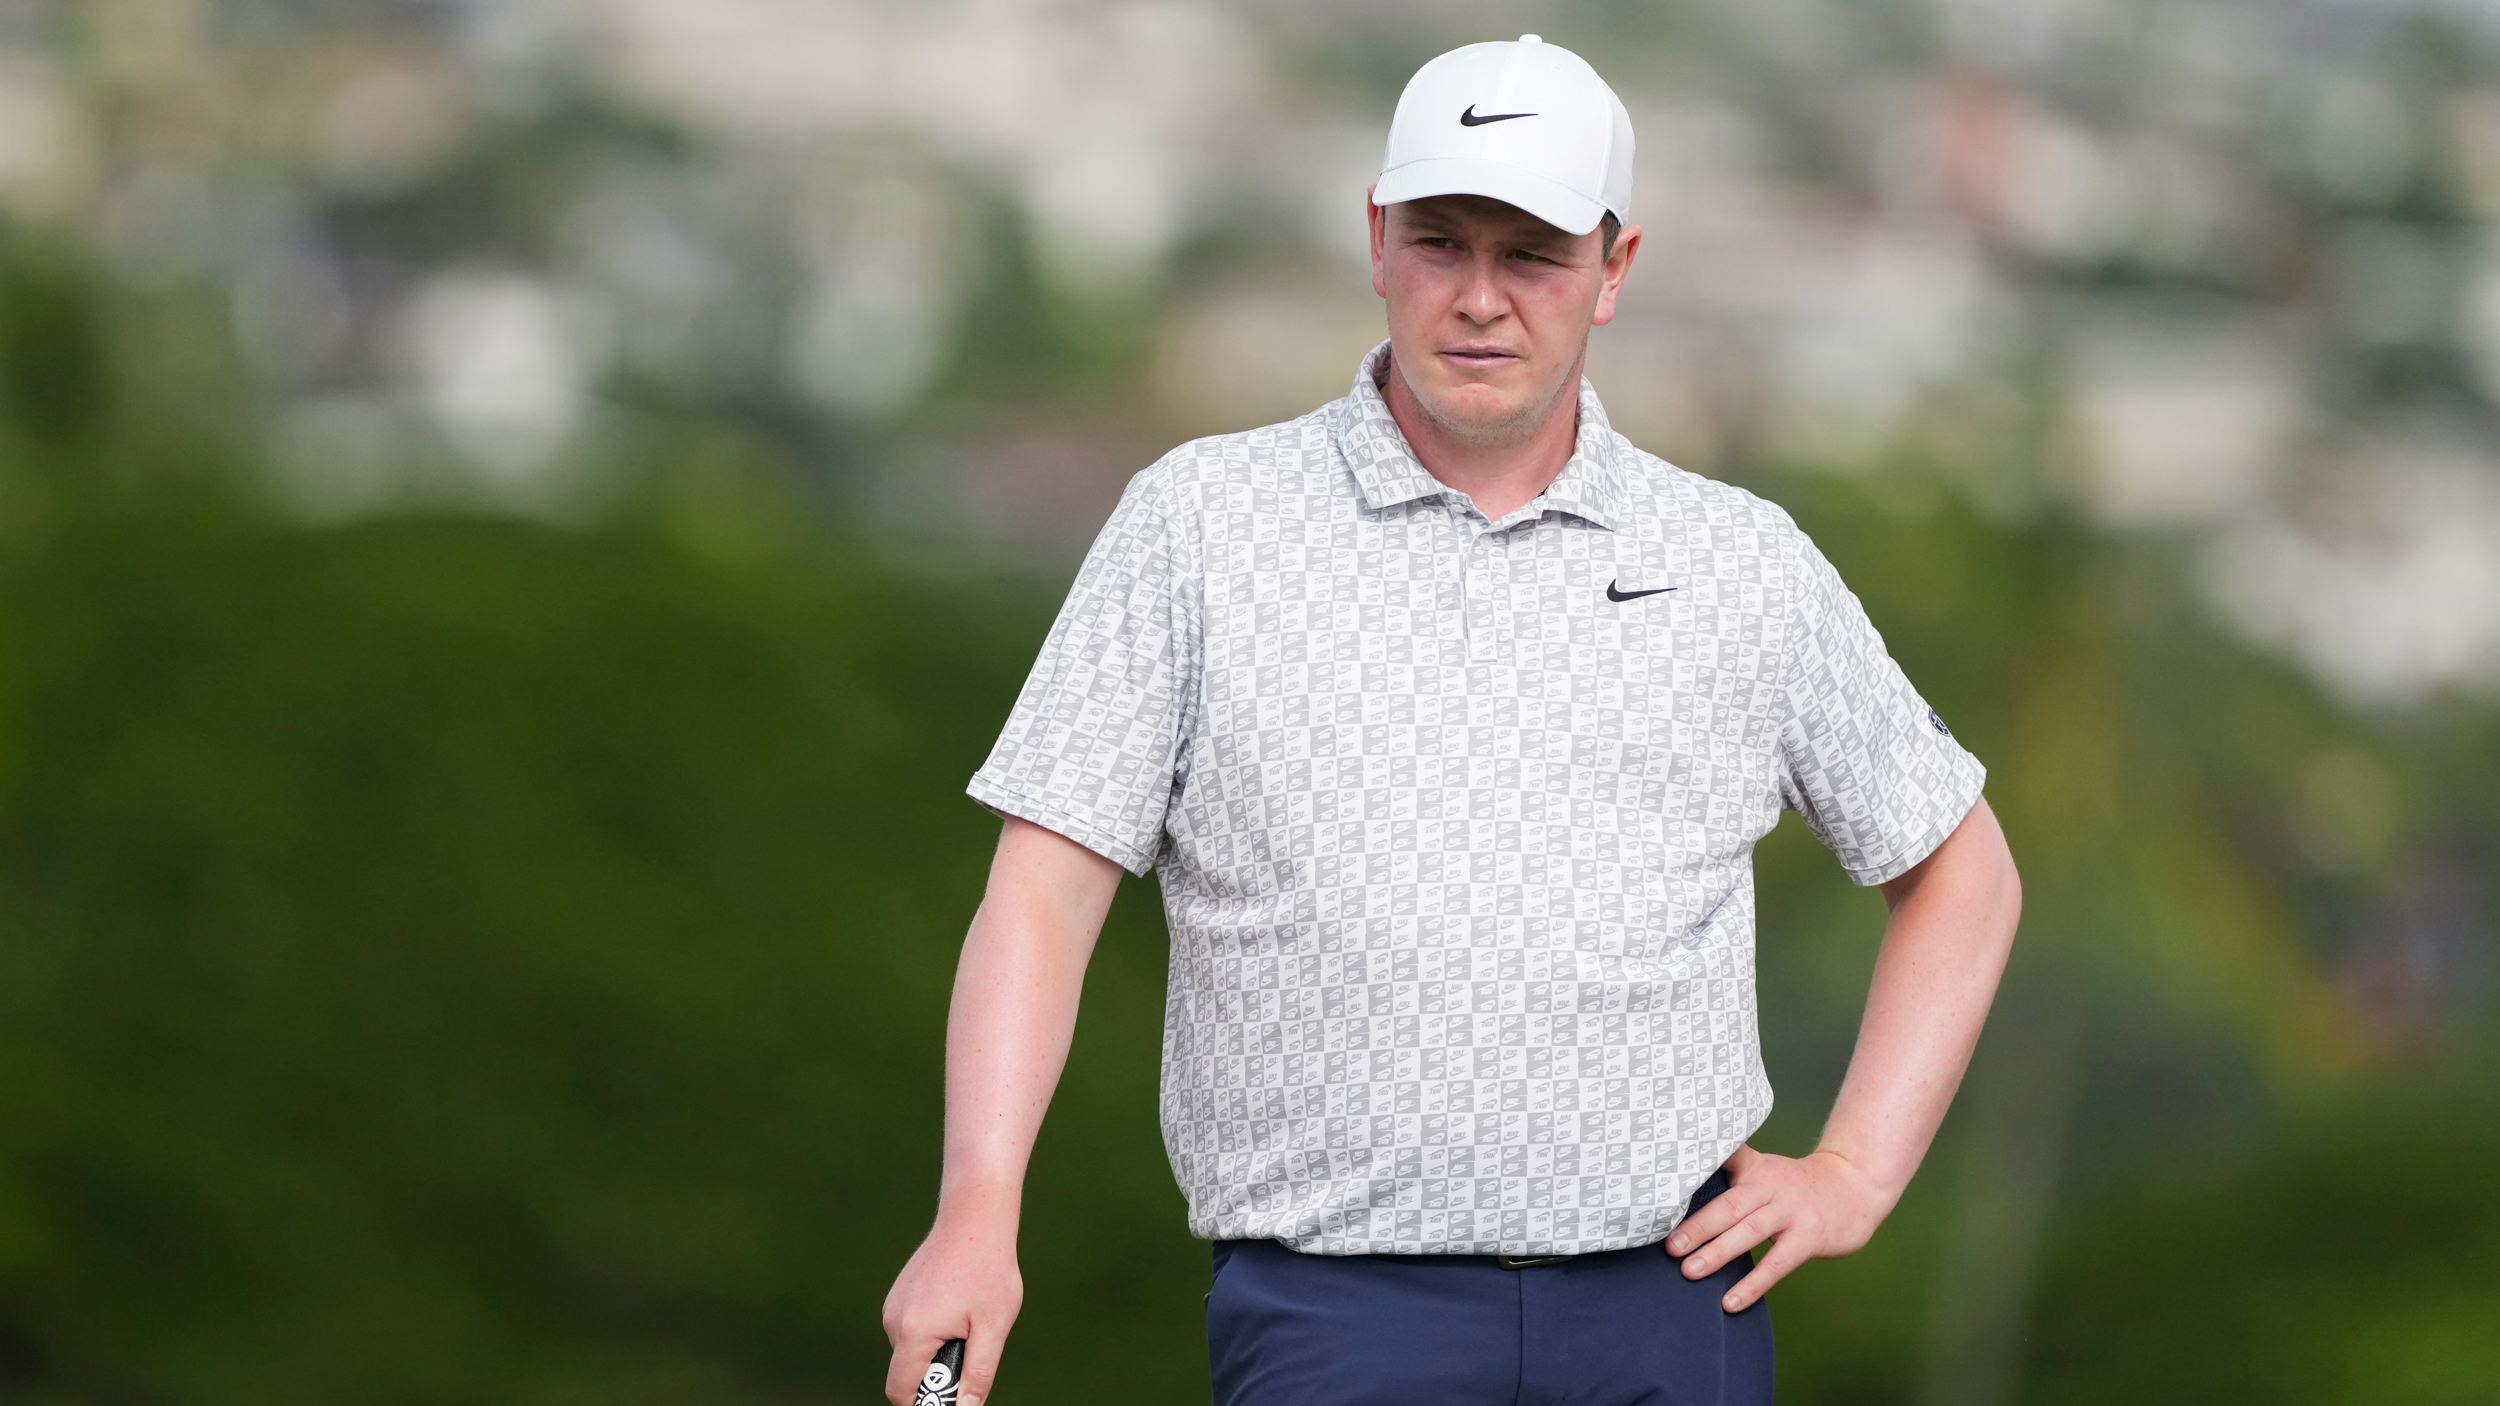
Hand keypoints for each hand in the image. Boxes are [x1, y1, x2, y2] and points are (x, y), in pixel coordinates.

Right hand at [882, 1213, 1022, 1405]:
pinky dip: (931, 1331)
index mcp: (913, 1333)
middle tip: (971, 1349)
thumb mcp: (992, 1328)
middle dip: (937, 1373)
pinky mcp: (899, 1294)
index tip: (951, 1397)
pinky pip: (910, 1328)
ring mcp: (893, 1304)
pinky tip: (958, 1306)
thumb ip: (977, 1374)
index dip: (924, 1404)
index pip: (901, 1391)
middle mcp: (893, 1320)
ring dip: (936, 1350)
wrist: (974, 1217)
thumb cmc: (988, 1270)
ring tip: (969, 1320)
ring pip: (910, 1350)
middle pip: (907, 1371)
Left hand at [1663, 1145, 1896, 1312]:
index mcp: (1754, 1170)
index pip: (1719, 1171)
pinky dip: (1753, 1284)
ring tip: (1689, 1271)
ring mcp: (1790, 1213)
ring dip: (1718, 1253)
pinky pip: (1777, 1264)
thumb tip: (1680, 1179)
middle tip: (1668, 1246)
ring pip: (1749, 1232)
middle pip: (1728, 1207)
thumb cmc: (1796, 1183)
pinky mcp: (1808, 1238)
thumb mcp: (1763, 1166)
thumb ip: (1729, 1169)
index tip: (1661, 1194)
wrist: (1854, 1188)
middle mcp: (1770, 1188)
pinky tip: (1730, 1301)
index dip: (1691, 1180)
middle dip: (1697, 1227)